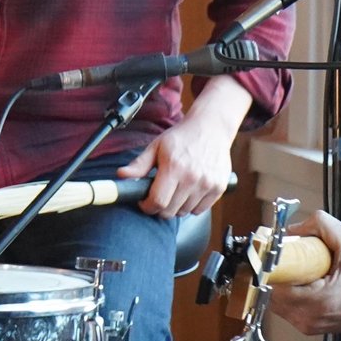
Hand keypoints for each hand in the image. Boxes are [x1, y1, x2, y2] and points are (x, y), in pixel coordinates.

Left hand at [113, 81, 243, 216]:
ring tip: (174, 191)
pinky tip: (188, 193)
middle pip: (170, 211)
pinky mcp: (219, 188)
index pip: (158, 201)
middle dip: (159, 208)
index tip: (144, 202)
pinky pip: (200, 210)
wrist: (211, 128)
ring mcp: (207, 184)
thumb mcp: (156, 146)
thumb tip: (121, 175)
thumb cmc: (182, 137)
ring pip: (185, 212)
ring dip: (176, 207)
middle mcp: (192, 178)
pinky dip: (192, 206)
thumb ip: (139, 164)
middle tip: (158, 197)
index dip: (147, 206)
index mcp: (174, 167)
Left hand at [266, 209, 340, 335]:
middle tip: (286, 258)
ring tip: (296, 270)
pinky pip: (287, 309)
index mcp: (318, 301)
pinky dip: (288, 294)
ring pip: (276, 302)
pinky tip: (302, 282)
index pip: (273, 285)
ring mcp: (308, 326)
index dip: (269, 266)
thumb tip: (291, 229)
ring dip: (280, 284)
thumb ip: (320, 225)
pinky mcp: (310, 328)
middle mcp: (309, 318)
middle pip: (270, 293)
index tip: (272, 253)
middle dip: (275, 273)